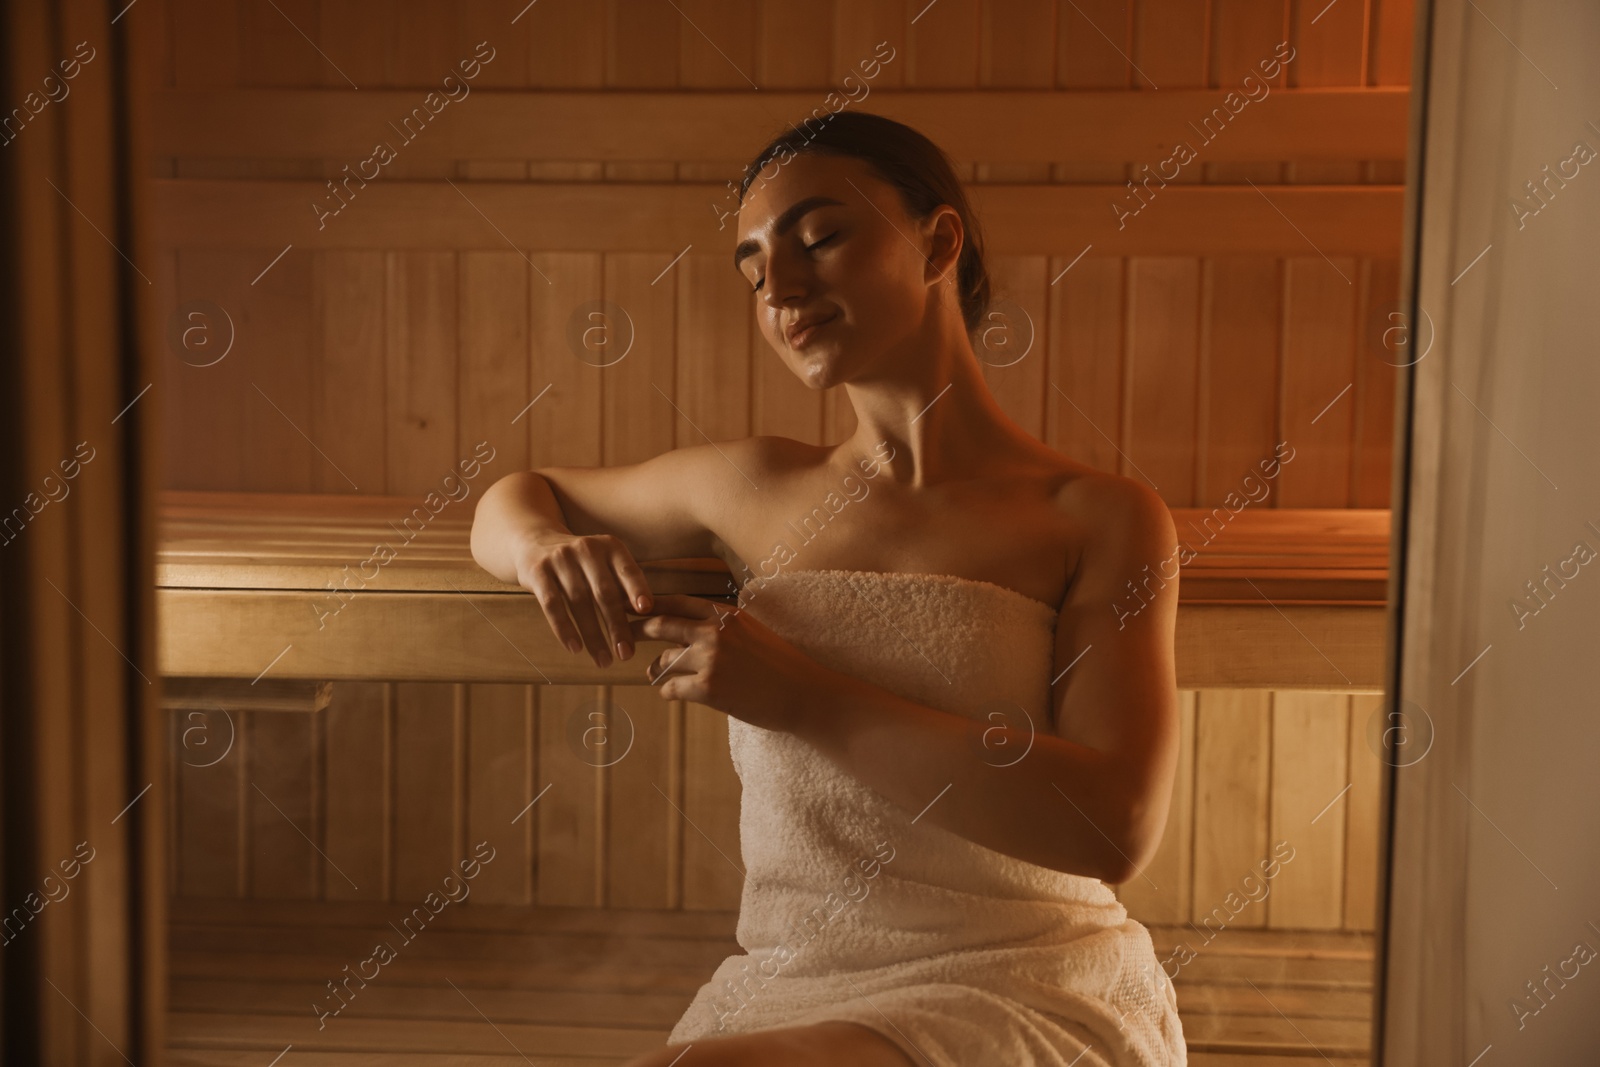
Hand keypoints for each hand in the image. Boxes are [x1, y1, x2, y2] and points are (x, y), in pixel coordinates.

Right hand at [511, 531, 652, 667]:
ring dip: (593, 635)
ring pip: (579, 602)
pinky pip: (552, 604)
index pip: (627, 570)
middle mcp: (586, 549)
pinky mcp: (538, 572)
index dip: (637, 589)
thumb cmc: (581, 563)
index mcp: (610, 546)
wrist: (536, 543)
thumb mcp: (604, 564)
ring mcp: (560, 559)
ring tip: (604, 661)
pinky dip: (564, 628)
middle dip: (617, 625)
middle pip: (604, 592)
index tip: (646, 610)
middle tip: (627, 654)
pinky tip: (575, 648)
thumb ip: (622, 586)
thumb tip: (646, 618)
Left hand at [629, 594, 816, 731]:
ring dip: (655, 668)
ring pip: (663, 660)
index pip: (677, 601)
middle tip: (623, 634)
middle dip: (636, 629)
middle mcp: (715, 631)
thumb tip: (684, 630)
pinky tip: (670, 694)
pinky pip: (671, 688)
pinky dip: (667, 692)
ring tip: (652, 672)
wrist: (803, 694)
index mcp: (725, 614)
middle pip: (660, 624)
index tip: (628, 602)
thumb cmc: (780, 665)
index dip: (649, 602)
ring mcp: (711, 660)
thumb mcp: (752, 632)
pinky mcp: (709, 689)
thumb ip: (720, 626)